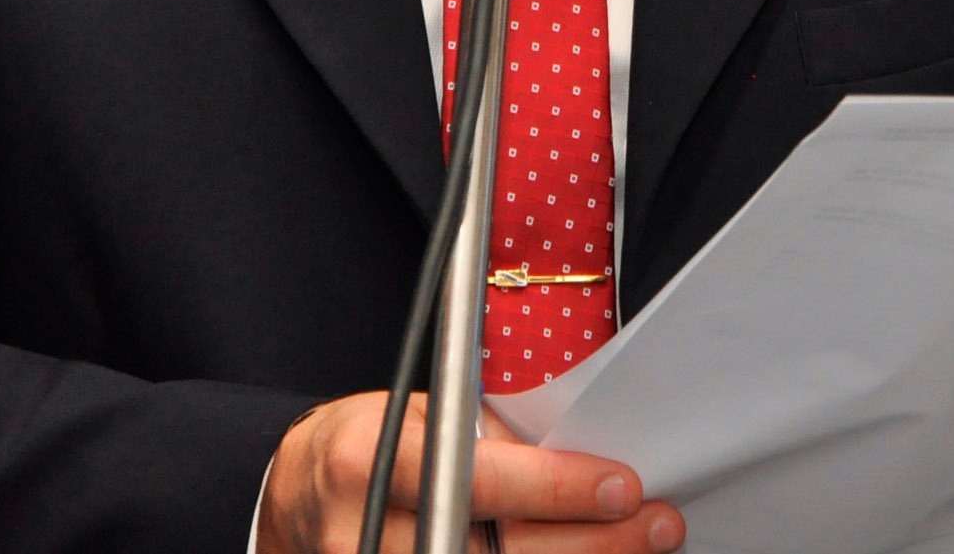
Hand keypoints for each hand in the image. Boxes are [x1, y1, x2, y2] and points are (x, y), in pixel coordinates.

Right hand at [255, 391, 684, 553]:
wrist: (297, 495)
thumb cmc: (369, 442)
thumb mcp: (418, 413)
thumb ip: (486, 438)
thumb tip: (582, 455)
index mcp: (369, 458)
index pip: (476, 479)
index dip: (553, 487)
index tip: (620, 485)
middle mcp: (363, 531)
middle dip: (590, 543)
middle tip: (657, 527)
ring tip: (637, 550)